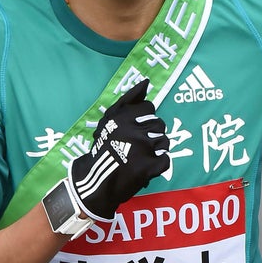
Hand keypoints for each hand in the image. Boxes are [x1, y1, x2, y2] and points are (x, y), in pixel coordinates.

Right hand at [70, 79, 169, 220]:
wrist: (96, 180)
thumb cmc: (104, 147)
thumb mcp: (110, 118)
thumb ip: (129, 98)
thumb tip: (146, 82)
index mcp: (125, 116)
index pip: (149, 108)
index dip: (143, 119)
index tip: (133, 130)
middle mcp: (135, 129)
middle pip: (159, 124)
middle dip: (150, 135)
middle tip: (136, 146)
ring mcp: (144, 148)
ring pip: (165, 142)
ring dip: (155, 150)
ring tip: (140, 156)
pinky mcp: (150, 167)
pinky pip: (165, 161)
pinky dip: (157, 166)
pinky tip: (144, 167)